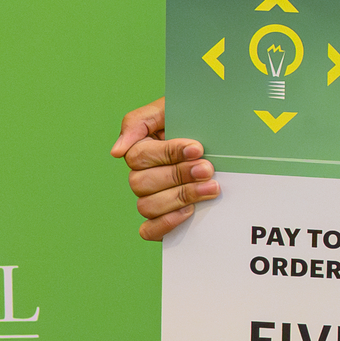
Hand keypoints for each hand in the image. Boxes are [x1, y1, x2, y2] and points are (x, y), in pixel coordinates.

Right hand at [111, 97, 217, 241]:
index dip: (168, 153)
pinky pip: (149, 231)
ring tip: (212, 187)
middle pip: (141, 183)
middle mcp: (141, 177)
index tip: (197, 148)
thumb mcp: (170, 109)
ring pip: (147, 206)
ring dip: (180, 197)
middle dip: (179, 175)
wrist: (223, 137)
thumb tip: (116, 151)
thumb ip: (139, 121)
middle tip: (208, 169)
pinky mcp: (163, 220)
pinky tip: (190, 211)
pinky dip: (165, 224)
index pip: (139, 157)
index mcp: (140, 150)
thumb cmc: (195, 120)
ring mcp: (151, 199)